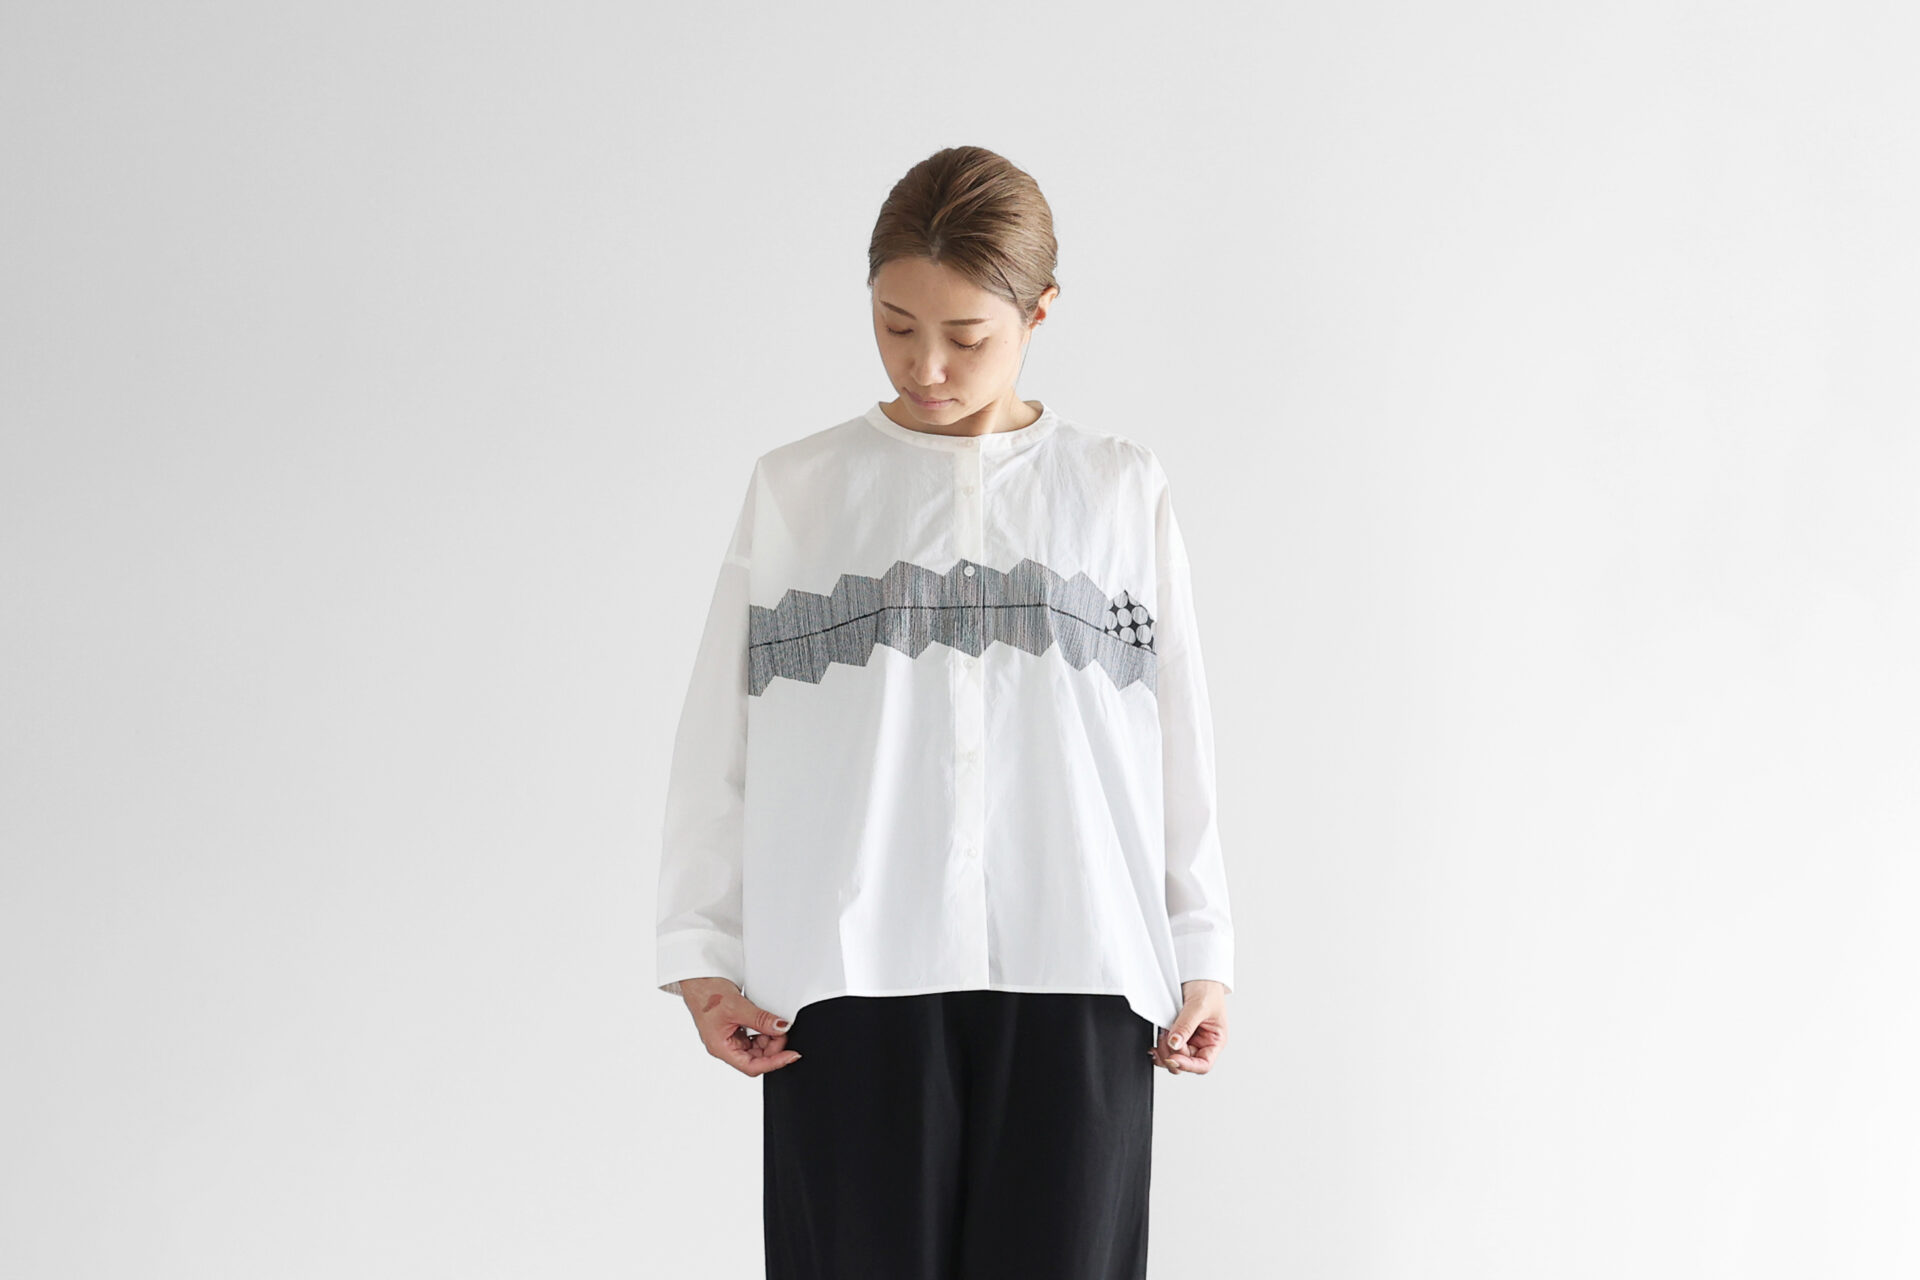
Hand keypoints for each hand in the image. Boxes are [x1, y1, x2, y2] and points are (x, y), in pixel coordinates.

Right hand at [676, 977, 803, 1075]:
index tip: (791, 1056)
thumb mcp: (737, 1007)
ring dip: (769, 1039)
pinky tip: (768, 1022)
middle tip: (784, 1031)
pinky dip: (763, 1031)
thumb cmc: (706, 993)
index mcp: (721, 1048)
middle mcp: (725, 1046)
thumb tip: (782, 1028)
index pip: (751, 1066)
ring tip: (776, 1024)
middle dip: (773, 1048)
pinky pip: (753, 1037)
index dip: (773, 1063)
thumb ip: (761, 1019)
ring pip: (756, 1048)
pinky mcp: (734, 1029)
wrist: (698, 978)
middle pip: (756, 1058)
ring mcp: (730, 1038)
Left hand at [1151, 979, 1227, 1075]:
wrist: (1197, 973)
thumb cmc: (1207, 988)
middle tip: (1166, 1036)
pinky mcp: (1176, 1032)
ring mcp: (1188, 1038)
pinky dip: (1159, 1045)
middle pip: (1185, 1061)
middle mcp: (1202, 1043)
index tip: (1173, 1059)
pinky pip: (1166, 1047)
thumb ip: (1186, 1026)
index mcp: (1214, 1041)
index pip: (1203, 1064)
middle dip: (1172, 1053)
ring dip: (1164, 1049)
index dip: (1188, 1066)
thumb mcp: (1198, 1007)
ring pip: (1173, 1056)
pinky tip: (1157, 1038)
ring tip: (1163, 1032)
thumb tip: (1175, 1044)